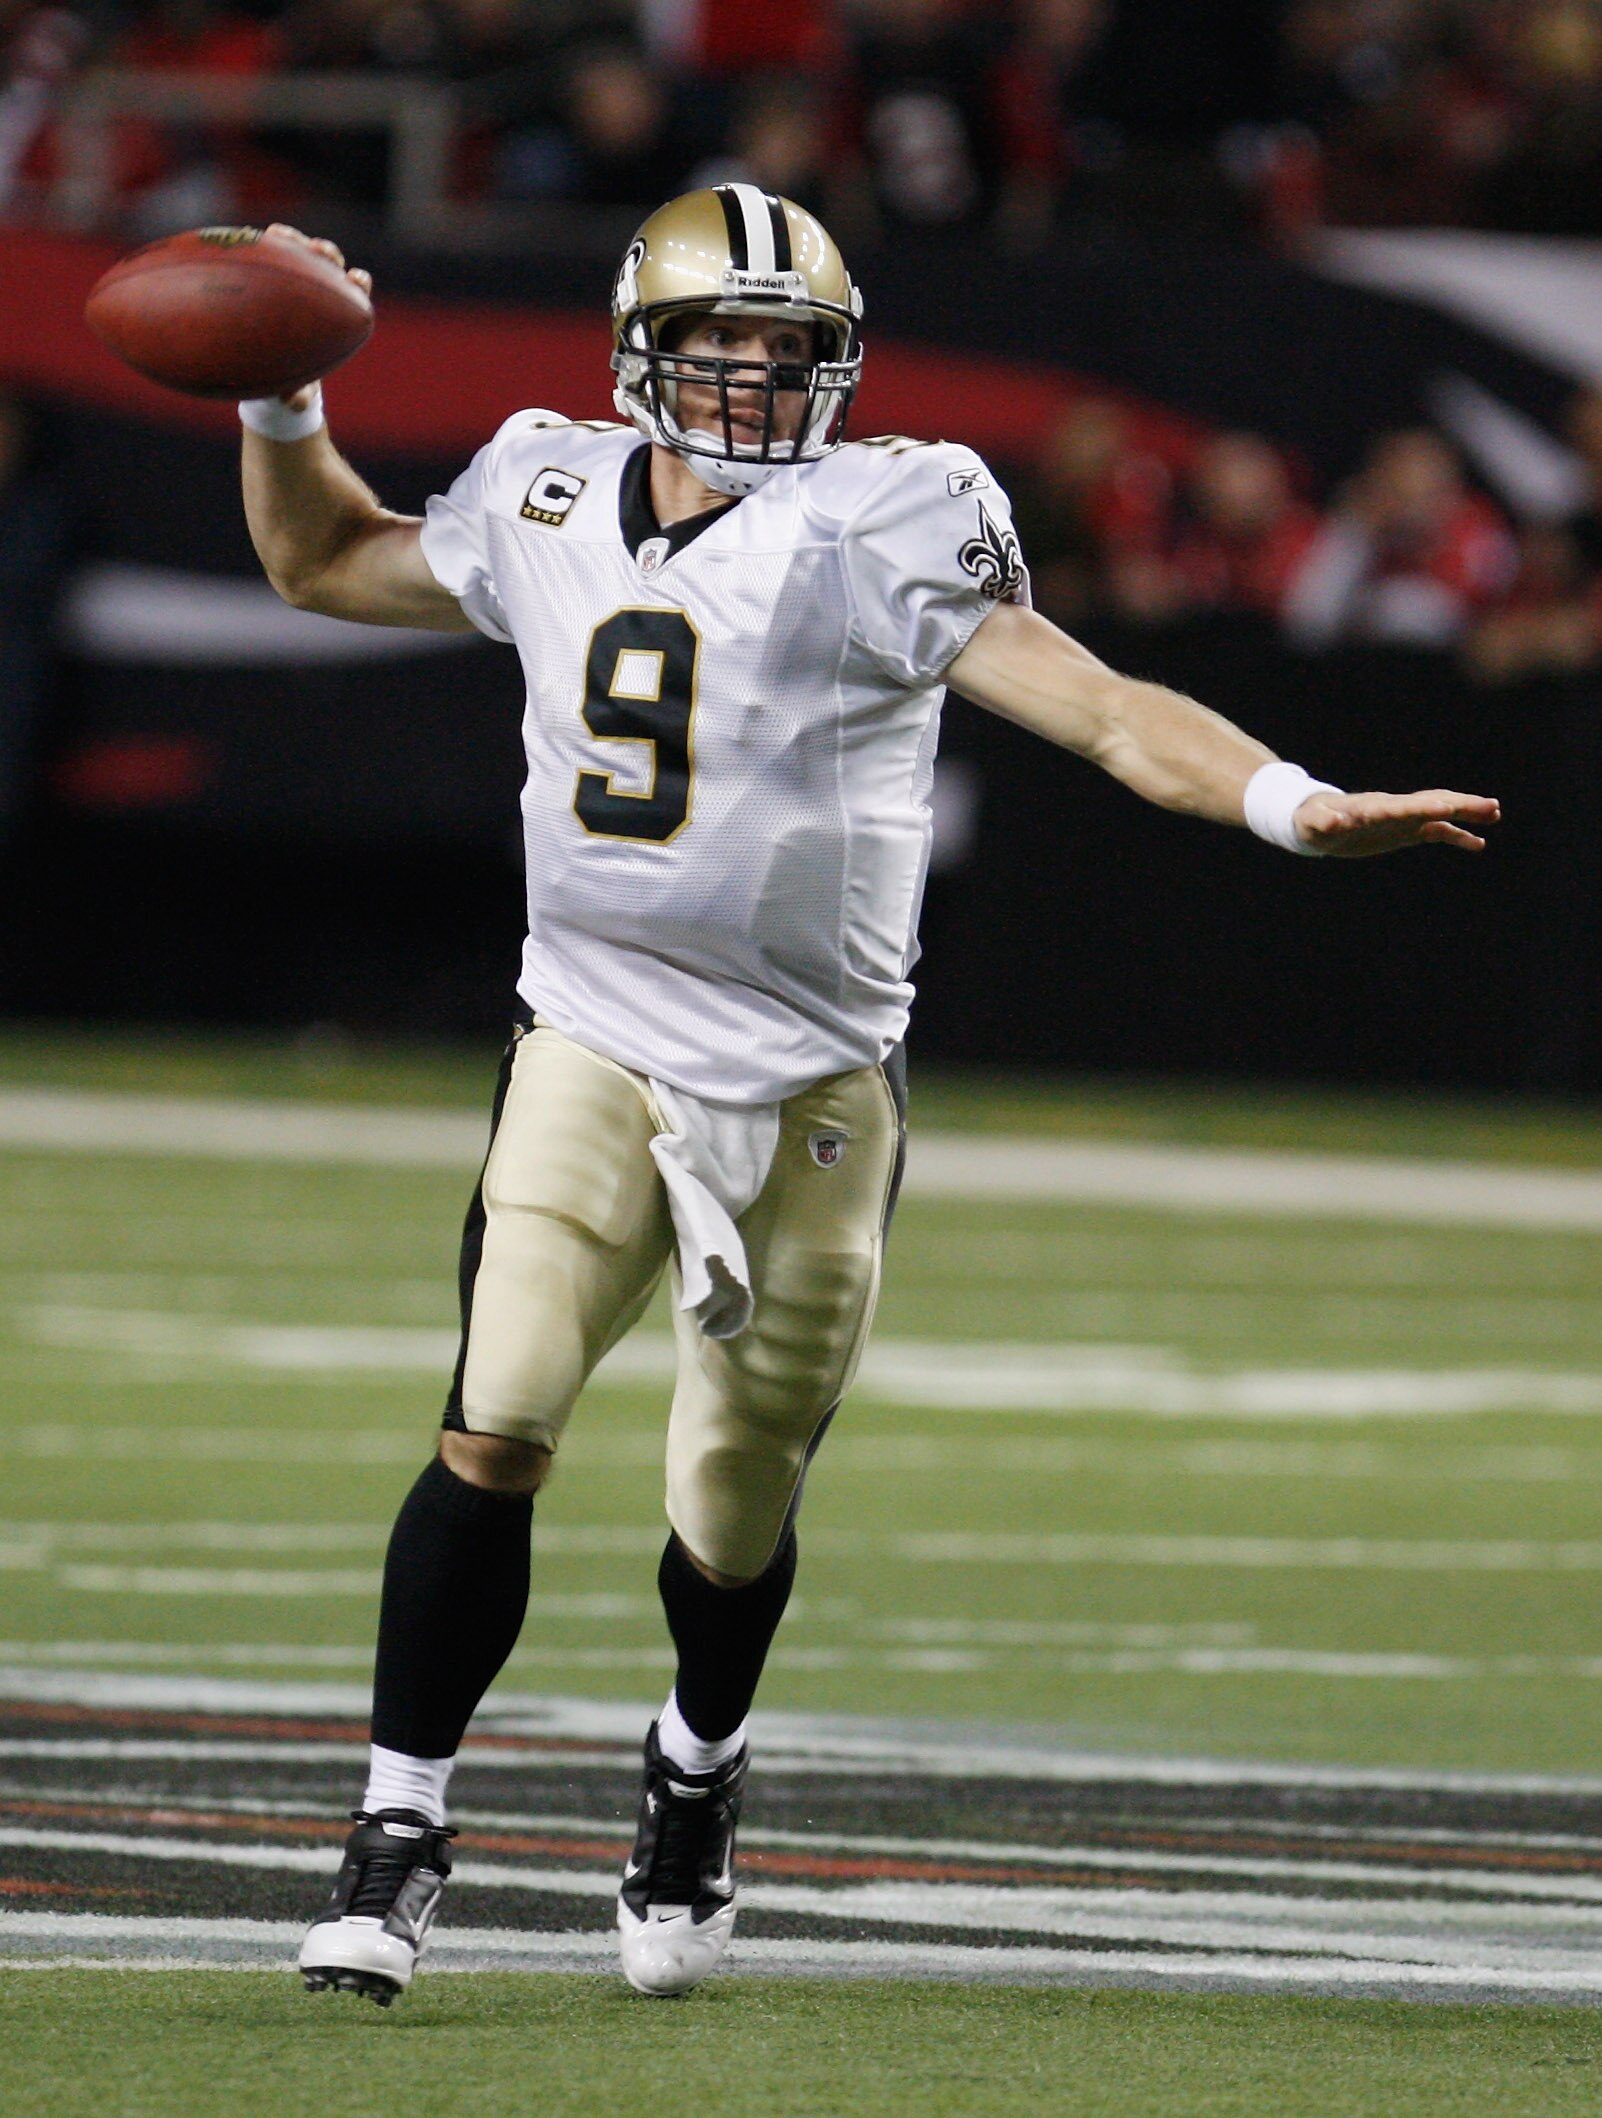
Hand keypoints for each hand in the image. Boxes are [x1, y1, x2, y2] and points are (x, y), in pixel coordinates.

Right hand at [262, 223, 372, 408]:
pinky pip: (267, 257)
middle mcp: (321, 293)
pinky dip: (261, 247)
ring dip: (294, 241)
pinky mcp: (272, 275)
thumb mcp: (296, 392)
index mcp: (336, 317)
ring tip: (279, 234)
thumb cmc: (294, 381)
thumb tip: (295, 404)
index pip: (356, 293)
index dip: (358, 283)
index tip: (356, 278)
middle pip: (331, 265)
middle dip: (327, 254)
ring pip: (300, 253)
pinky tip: (247, 240)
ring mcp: (297, 280)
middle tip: (318, 250)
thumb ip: (298, 397)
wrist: (273, 373)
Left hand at [1294, 789, 1499, 856]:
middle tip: (1490, 806)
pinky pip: (1436, 832)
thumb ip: (1325, 821)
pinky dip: (1456, 836)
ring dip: (1466, 813)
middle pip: (1432, 802)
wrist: (1314, 819)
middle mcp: (1394, 809)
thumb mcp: (1314, 823)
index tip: (1447, 808)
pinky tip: (1479, 843)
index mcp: (1375, 807)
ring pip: (1441, 813)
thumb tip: (1334, 820)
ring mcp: (1403, 818)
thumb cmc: (1311, 820)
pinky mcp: (1404, 830)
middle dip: (1459, 805)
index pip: (1403, 806)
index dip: (1423, 807)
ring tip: (1495, 814)